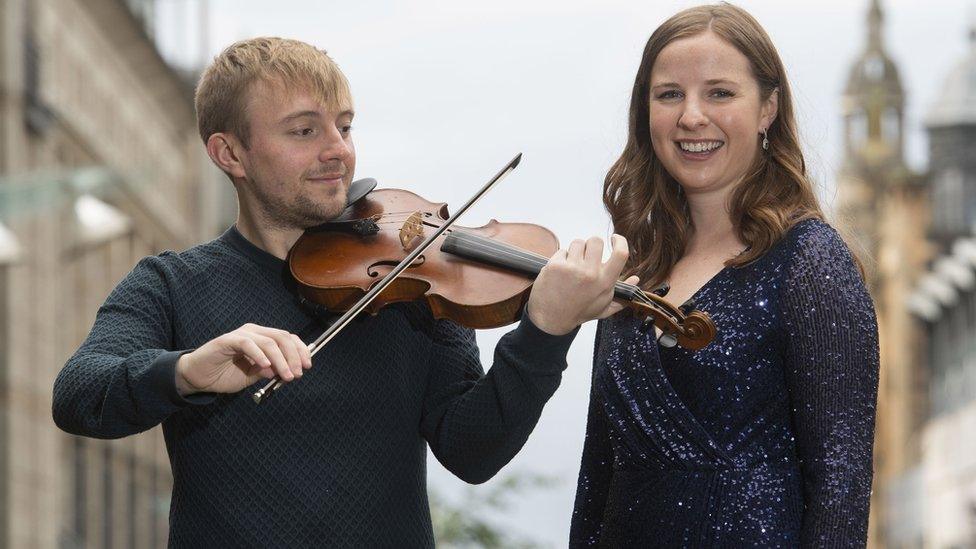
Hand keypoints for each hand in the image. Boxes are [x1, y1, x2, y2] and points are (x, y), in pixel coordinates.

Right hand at [175, 323, 311, 395]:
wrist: (199, 377)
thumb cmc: (225, 374)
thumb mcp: (254, 375)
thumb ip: (270, 371)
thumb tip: (287, 372)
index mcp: (262, 338)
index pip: (288, 338)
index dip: (300, 351)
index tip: (307, 366)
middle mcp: (254, 332)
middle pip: (282, 338)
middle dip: (293, 356)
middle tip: (297, 374)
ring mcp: (241, 334)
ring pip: (269, 342)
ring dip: (281, 360)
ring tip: (286, 376)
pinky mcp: (227, 340)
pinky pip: (248, 344)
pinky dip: (259, 354)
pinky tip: (266, 366)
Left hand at [526, 234, 636, 334]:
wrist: (551, 319)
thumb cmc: (579, 312)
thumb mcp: (604, 308)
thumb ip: (621, 294)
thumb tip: (636, 279)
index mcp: (605, 282)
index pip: (621, 253)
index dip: (620, 241)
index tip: (615, 238)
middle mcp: (590, 273)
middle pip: (596, 241)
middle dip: (591, 246)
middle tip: (586, 257)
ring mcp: (572, 268)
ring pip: (578, 243)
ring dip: (575, 252)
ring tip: (572, 267)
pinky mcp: (555, 265)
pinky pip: (562, 250)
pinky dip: (561, 258)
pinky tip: (560, 272)